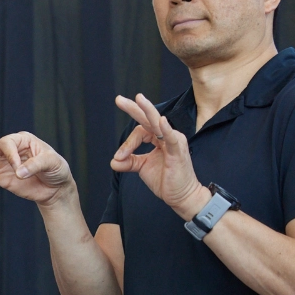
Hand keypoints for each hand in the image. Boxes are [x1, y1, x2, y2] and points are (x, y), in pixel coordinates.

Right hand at [0, 132, 75, 206]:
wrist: (56, 188)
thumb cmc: (57, 170)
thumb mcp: (52, 162)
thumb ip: (35, 165)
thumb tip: (19, 172)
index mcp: (22, 141)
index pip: (7, 144)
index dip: (10, 156)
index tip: (19, 169)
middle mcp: (10, 151)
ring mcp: (3, 165)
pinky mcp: (1, 179)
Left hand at [112, 94, 209, 219]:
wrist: (180, 196)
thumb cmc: (165, 179)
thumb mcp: (142, 167)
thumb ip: (128, 161)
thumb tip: (113, 161)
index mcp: (158, 138)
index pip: (139, 131)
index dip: (127, 143)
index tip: (119, 157)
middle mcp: (166, 136)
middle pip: (148, 118)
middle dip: (134, 108)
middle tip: (119, 99)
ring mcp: (174, 142)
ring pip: (158, 123)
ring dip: (147, 111)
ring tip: (139, 99)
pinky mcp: (178, 151)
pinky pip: (172, 138)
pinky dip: (166, 129)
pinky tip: (161, 121)